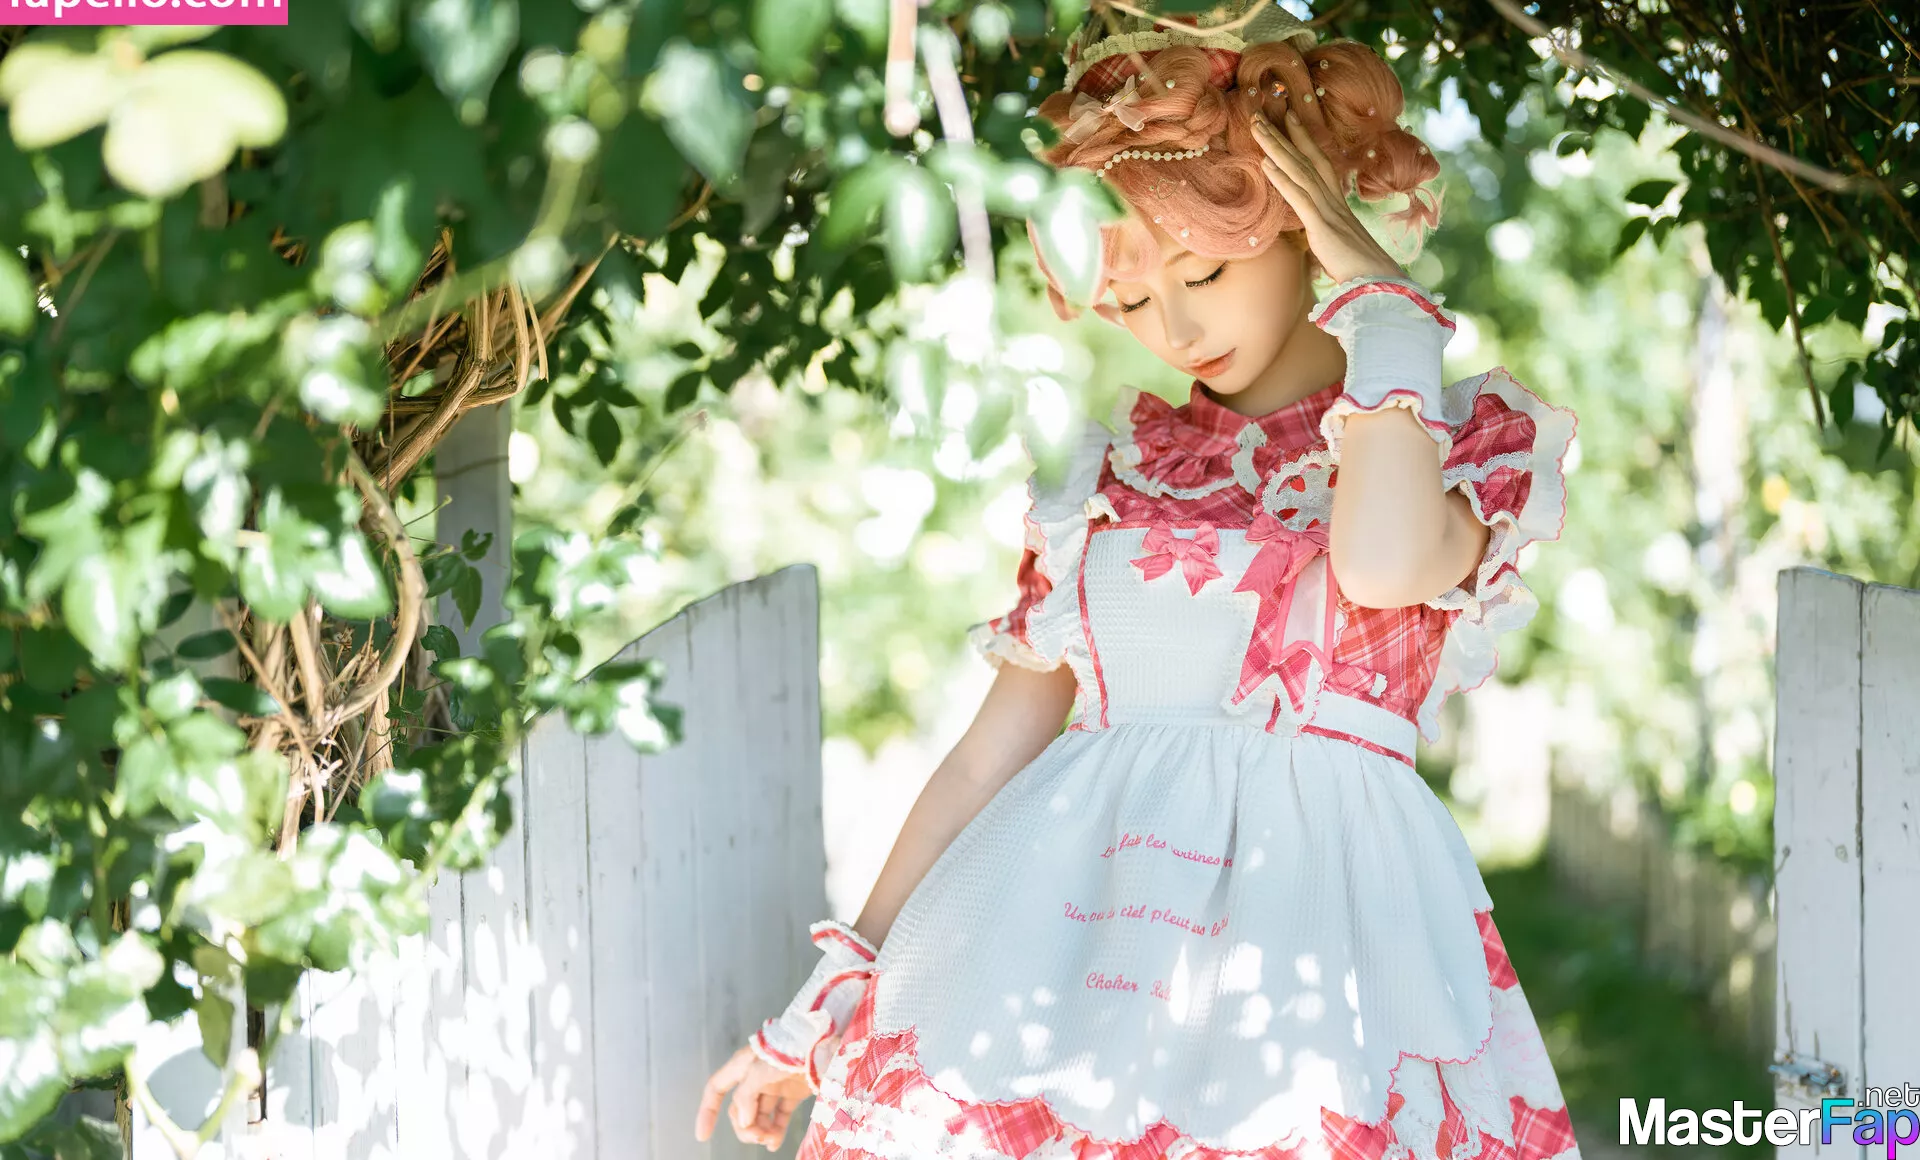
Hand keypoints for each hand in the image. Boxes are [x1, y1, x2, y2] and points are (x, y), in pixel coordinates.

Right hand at [695, 1044, 815, 1150]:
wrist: (822, 1043)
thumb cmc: (787, 1050)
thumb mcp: (760, 1069)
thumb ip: (747, 1096)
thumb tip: (744, 1121)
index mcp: (742, 1066)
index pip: (717, 1089)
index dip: (707, 1111)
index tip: (703, 1136)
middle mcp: (755, 1077)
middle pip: (739, 1109)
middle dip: (744, 1127)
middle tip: (758, 1137)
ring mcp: (774, 1085)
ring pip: (759, 1115)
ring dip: (761, 1131)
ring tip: (769, 1141)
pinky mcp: (792, 1092)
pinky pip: (779, 1116)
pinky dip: (776, 1130)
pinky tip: (774, 1143)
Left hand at [1250, 110, 1403, 284]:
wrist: (1378, 283)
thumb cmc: (1360, 269)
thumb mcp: (1337, 245)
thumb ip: (1325, 233)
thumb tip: (1317, 234)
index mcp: (1337, 203)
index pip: (1318, 163)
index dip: (1303, 139)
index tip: (1289, 116)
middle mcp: (1333, 200)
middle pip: (1305, 158)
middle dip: (1283, 133)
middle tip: (1261, 111)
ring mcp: (1328, 211)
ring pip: (1299, 171)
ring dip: (1276, 147)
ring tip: (1257, 127)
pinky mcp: (1322, 227)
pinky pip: (1299, 198)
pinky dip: (1282, 179)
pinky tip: (1266, 163)